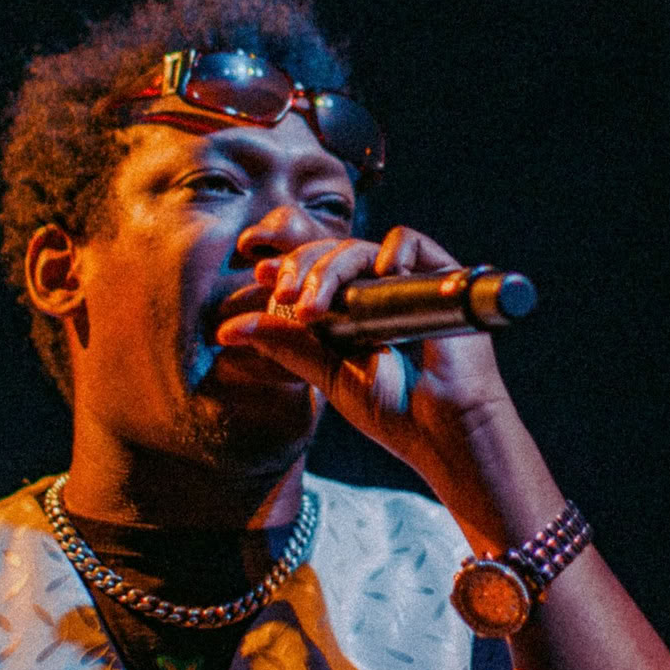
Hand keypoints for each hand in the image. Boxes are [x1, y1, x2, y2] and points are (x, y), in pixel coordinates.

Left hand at [216, 227, 511, 477]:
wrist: (442, 428)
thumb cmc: (393, 410)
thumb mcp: (327, 374)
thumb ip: (284, 345)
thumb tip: (227, 330)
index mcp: (348, 311)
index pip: (313, 271)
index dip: (287, 266)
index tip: (261, 276)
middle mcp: (376, 292)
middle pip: (330, 254)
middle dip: (301, 267)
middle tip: (287, 297)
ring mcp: (406, 283)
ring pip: (359, 248)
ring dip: (330, 269)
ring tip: (314, 308)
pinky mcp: (440, 278)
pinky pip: (410, 241)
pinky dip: (391, 250)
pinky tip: (378, 278)